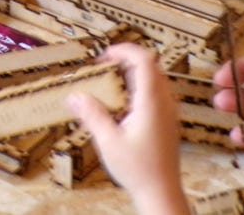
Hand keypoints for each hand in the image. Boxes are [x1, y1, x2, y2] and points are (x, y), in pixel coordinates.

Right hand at [67, 43, 189, 214]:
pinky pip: (156, 93)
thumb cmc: (139, 170)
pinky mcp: (167, 122)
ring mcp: (168, 112)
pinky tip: (121, 104)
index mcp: (151, 103)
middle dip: (126, 60)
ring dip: (132, 74)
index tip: (105, 55)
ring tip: (110, 83)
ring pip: (155, 79)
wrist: (161, 193)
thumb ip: (92, 114)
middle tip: (104, 66)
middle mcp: (164, 104)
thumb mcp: (108, 141)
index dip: (125, 50)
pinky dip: (138, 88)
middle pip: (151, 66)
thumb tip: (74, 95)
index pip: (145, 60)